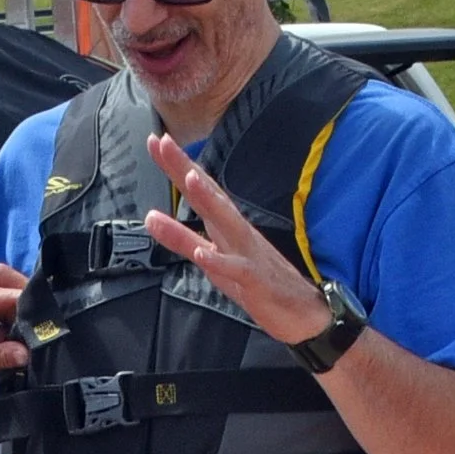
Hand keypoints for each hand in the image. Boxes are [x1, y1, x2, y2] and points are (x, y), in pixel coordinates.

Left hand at [143, 134, 330, 348]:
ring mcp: (249, 254)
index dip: (178, 166)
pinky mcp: (257, 281)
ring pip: (227, 223)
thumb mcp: (211, 260)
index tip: (156, 140)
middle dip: (186, 169)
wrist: (304, 313)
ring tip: (188, 178)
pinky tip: (201, 253)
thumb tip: (150, 216)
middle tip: (165, 142)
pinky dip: (219, 261)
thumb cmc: (258, 284)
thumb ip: (180, 239)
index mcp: (226, 227)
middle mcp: (238, 233)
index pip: (200, 190)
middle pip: (210, 196)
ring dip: (209, 200)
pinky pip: (237, 270)